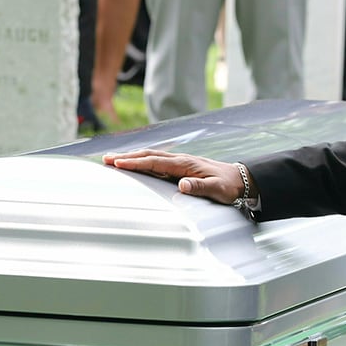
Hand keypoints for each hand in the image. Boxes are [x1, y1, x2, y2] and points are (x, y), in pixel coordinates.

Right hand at [102, 149, 254, 203]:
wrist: (240, 179)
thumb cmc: (228, 186)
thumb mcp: (217, 189)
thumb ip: (200, 187)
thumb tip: (182, 186)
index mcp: (185, 164)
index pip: (155, 162)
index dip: (136, 163)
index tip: (118, 163)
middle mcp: (180, 160)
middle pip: (149, 155)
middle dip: (127, 157)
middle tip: (106, 159)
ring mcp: (179, 162)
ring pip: (151, 156)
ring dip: (132, 157)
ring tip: (113, 160)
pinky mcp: (180, 167)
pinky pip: (157, 161)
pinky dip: (142, 161)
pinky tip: (134, 164)